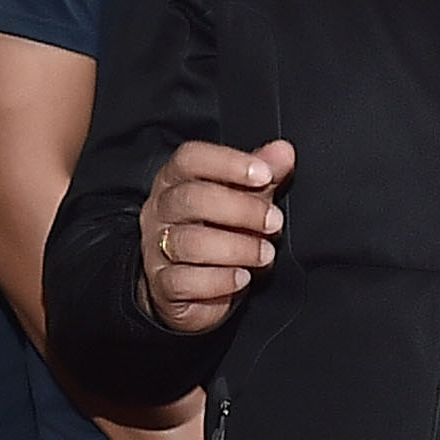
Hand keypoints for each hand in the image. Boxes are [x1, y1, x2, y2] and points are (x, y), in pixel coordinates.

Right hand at [139, 138, 294, 333]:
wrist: (190, 287)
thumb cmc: (217, 233)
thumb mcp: (244, 199)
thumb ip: (263, 175)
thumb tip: (284, 151)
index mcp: (175, 181)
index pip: (190, 159)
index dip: (228, 162)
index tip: (264, 175)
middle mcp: (160, 210)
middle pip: (191, 198)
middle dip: (240, 209)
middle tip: (274, 222)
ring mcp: (156, 248)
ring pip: (189, 242)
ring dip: (236, 248)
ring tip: (265, 254)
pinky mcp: (161, 285)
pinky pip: (184, 281)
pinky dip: (220, 280)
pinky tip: (242, 278)